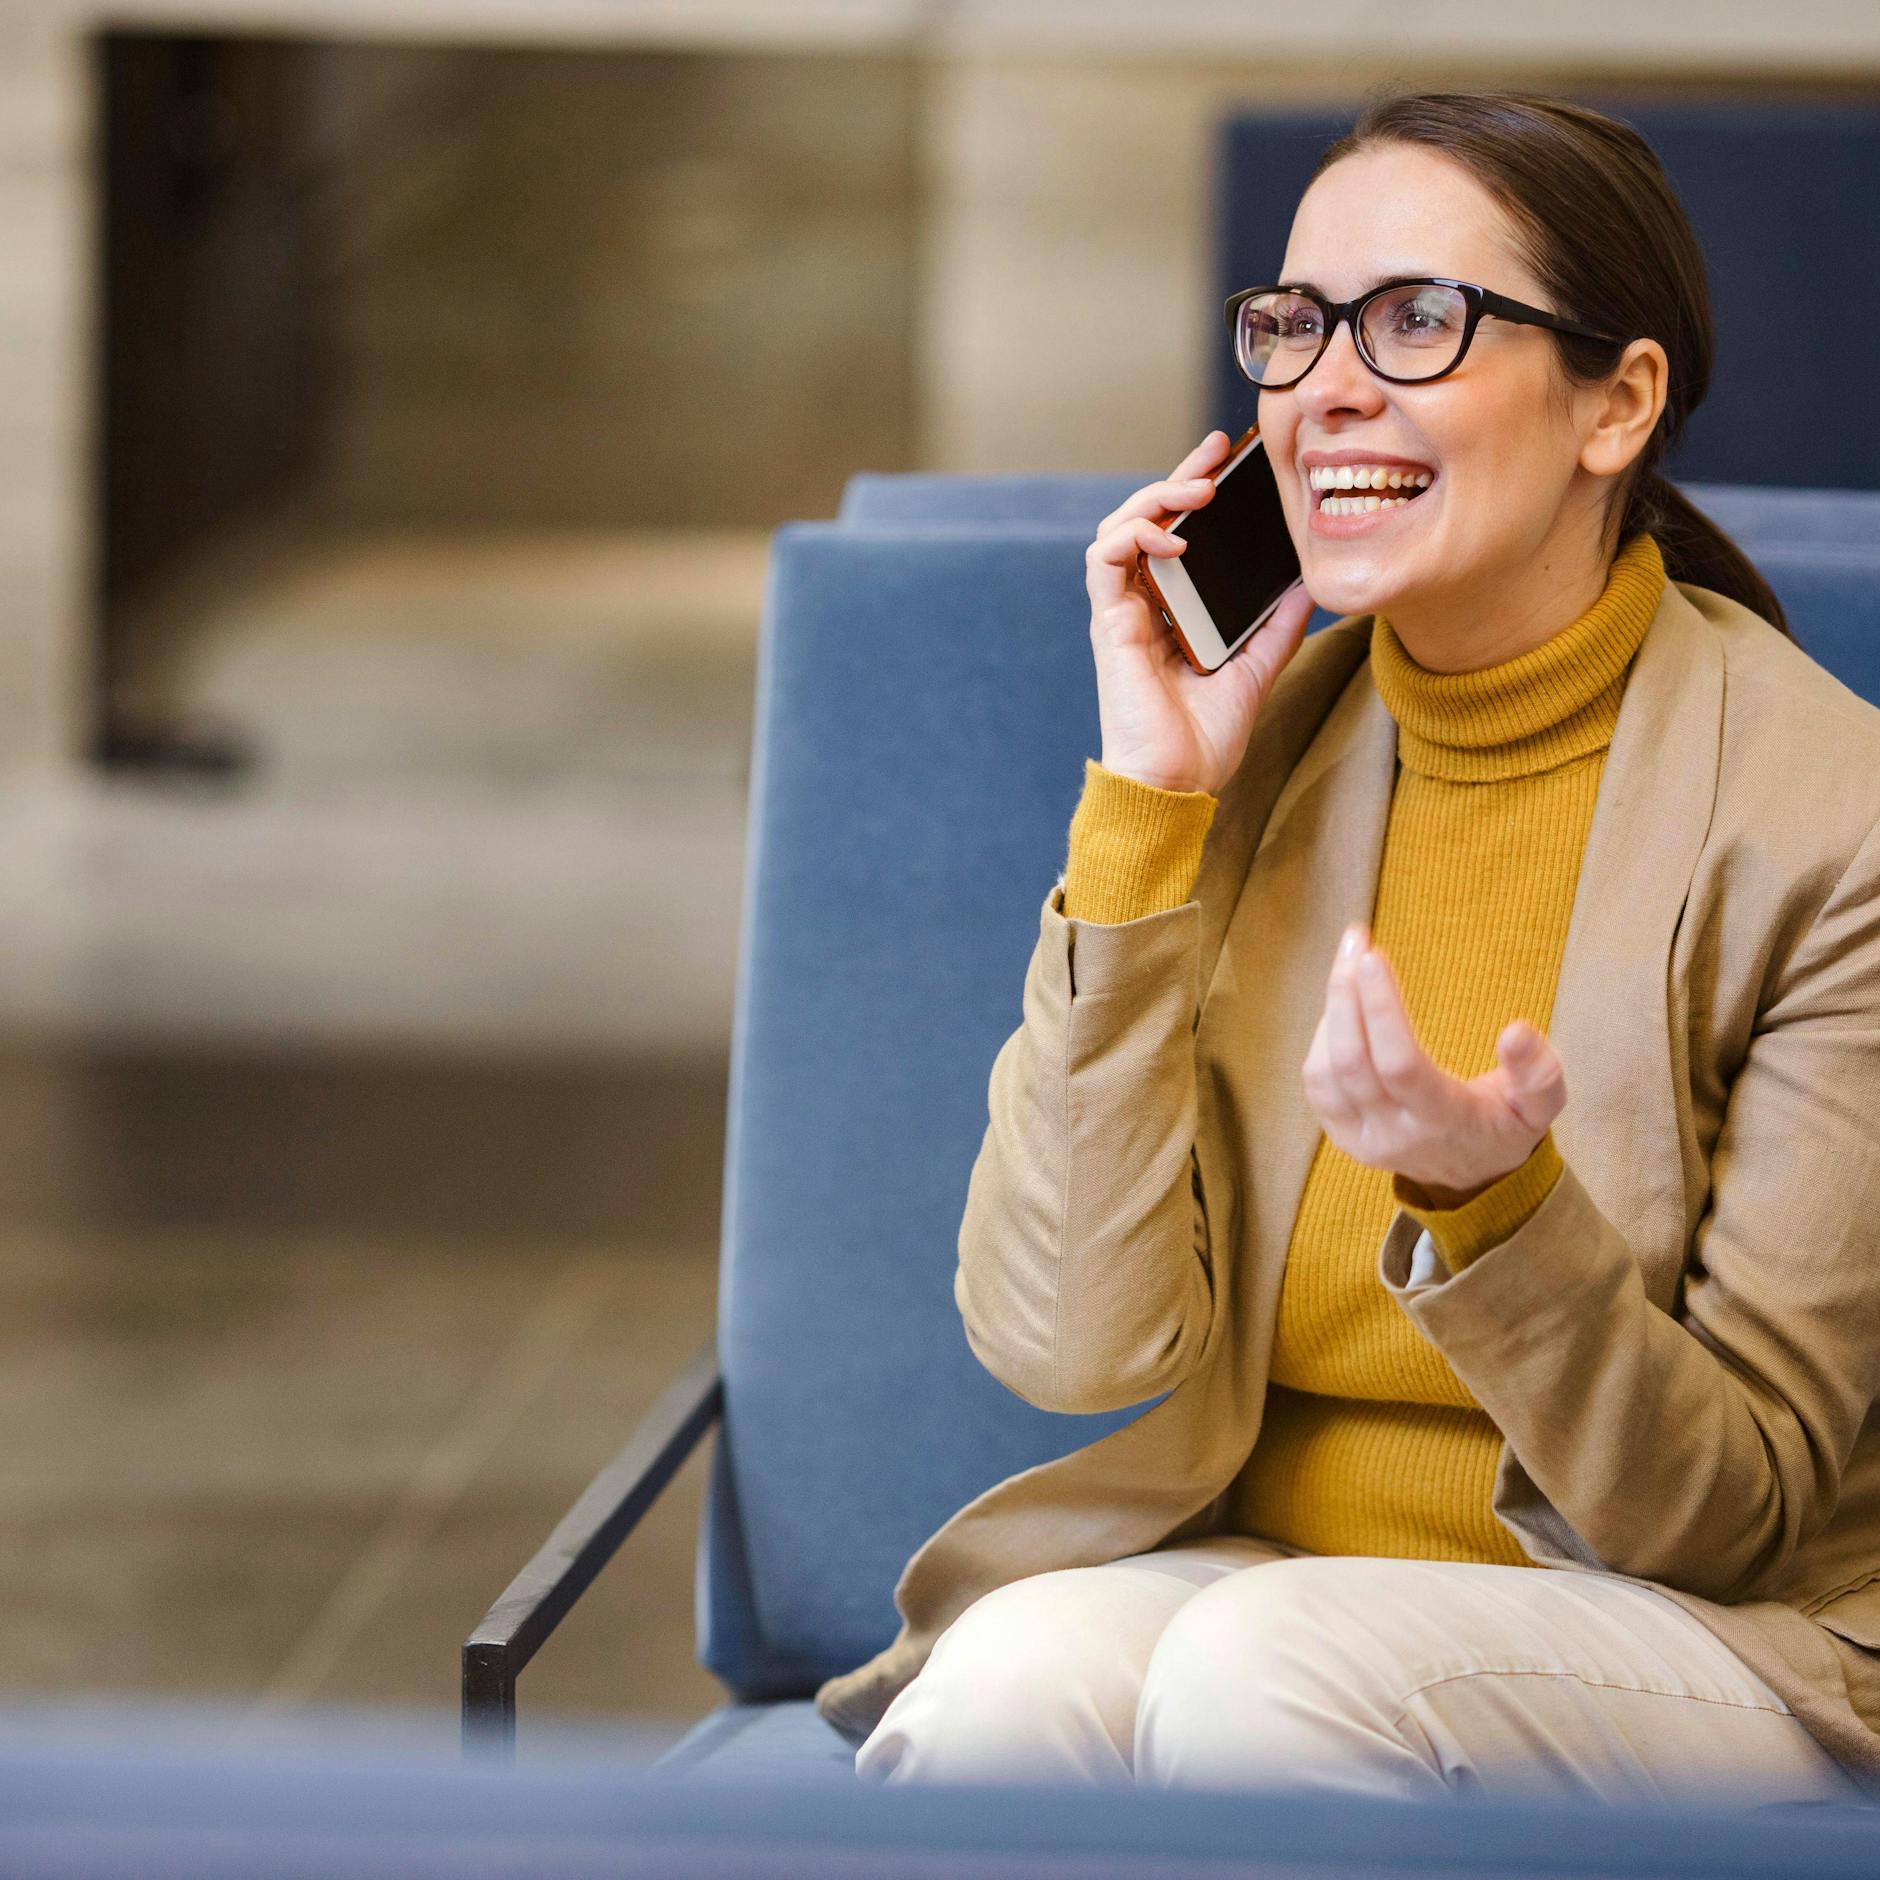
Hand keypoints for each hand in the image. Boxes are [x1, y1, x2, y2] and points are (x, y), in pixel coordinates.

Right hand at [1084, 430, 1312, 796]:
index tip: (1233, 463)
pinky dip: (1135, 535)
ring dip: (1155, 498)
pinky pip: (1105, 558)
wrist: (1177, 783)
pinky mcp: (1110, 624)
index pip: (1179, 535)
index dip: (1198, 492)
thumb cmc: (1206, 740)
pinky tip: (1173, 536)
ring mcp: (1123, 612)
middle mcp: (1144, 605)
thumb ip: (1277, 625)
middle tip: (1217, 451)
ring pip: (1119, 528)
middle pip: (1148, 520)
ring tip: (1197, 490)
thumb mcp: (1257, 669)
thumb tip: (1309, 582)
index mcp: (1174, 611)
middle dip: (1180, 476)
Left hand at [1302, 925, 1567, 1204]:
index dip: (1382, 1010)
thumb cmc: (1506, 1126)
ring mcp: (1363, 1140)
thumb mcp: (1541, 1107)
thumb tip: (1516, 1032)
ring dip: (1332, 1009)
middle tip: (1355, 941)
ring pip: (1326, 1072)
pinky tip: (1343, 1005)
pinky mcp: (1343, 1135)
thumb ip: (1539, 1073)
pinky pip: (1318, 1083)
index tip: (1376, 957)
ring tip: (1350, 965)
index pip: (1401, 1065)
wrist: (1475, 1179)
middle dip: (1346, 994)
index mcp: (1445, 1123)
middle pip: (1353, 1063)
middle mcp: (1396, 1135)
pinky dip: (1323, 1038)